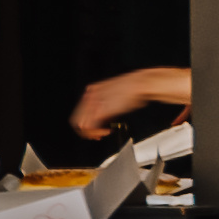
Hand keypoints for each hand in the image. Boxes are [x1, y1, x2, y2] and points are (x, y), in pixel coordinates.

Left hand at [70, 65, 185, 137]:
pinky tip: (108, 131)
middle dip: (87, 131)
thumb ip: (106, 108)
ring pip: (82, 125)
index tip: (94, 129)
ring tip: (104, 133)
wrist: (141, 83)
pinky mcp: (101, 110)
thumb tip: (103, 120)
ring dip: (93, 132)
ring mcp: (94, 103)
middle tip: (97, 135)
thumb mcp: (114, 97)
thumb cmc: (132, 90)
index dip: (85, 123)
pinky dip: (98, 132)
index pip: (80, 111)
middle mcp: (90, 96)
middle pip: (77, 119)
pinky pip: (91, 126)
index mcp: (92, 90)